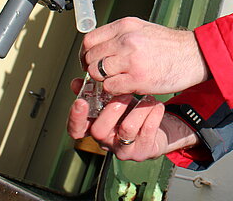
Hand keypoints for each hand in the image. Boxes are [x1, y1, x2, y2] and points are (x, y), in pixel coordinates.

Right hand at [67, 78, 199, 160]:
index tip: (80, 101)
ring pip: (127, 129)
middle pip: (99, 131)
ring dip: (139, 109)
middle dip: (112, 109)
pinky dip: (154, 113)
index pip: (76, 130)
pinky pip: (148, 130)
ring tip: (147, 98)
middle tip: (125, 94)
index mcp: (95, 129)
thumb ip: (96, 92)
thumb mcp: (113, 102)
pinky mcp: (143, 151)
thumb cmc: (131, 114)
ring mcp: (124, 149)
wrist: (156, 131)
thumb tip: (77, 81)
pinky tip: (157, 106)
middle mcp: (106, 142)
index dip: (75, 117)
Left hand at [79, 17, 209, 95]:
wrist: (194, 55)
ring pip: (97, 72)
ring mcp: (131, 59)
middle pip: (91, 57)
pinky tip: (125, 86)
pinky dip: (114, 90)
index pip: (90, 40)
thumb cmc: (171, 45)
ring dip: (103, 80)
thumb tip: (100, 47)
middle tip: (102, 74)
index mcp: (125, 26)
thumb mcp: (142, 29)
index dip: (86, 53)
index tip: (91, 60)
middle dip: (93, 68)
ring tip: (115, 79)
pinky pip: (110, 87)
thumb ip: (120, 36)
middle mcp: (126, 40)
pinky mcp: (137, 78)